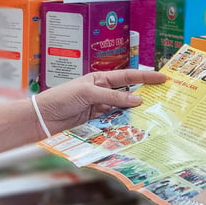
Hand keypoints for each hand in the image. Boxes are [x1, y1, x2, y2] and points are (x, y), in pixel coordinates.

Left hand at [36, 69, 166, 133]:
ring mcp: (99, 107)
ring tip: (151, 116)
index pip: (128, 76)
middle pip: (128, 93)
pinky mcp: (95, 121)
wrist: (42, 117)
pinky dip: (122, 124)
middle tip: (163, 99)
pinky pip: (113, 122)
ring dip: (134, 113)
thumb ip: (112, 97)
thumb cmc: (61, 98)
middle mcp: (102, 91)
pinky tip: (132, 127)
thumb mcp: (88, 93)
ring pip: (122, 109)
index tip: (163, 78)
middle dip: (145, 95)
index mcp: (100, 78)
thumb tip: (137, 100)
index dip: (146, 77)